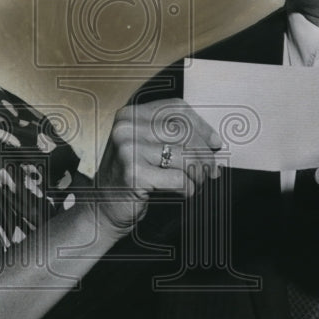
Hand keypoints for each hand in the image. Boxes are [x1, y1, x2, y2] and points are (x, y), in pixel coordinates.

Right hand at [96, 99, 222, 234]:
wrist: (103, 209)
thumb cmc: (132, 179)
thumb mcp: (148, 148)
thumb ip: (174, 137)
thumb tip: (214, 141)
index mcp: (130, 115)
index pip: (176, 109)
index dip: (201, 125)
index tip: (215, 143)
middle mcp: (126, 127)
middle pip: (184, 131)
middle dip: (204, 154)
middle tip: (211, 171)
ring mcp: (127, 149)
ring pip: (185, 156)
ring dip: (198, 174)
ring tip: (196, 183)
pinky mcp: (133, 174)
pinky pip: (179, 179)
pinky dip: (189, 189)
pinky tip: (184, 193)